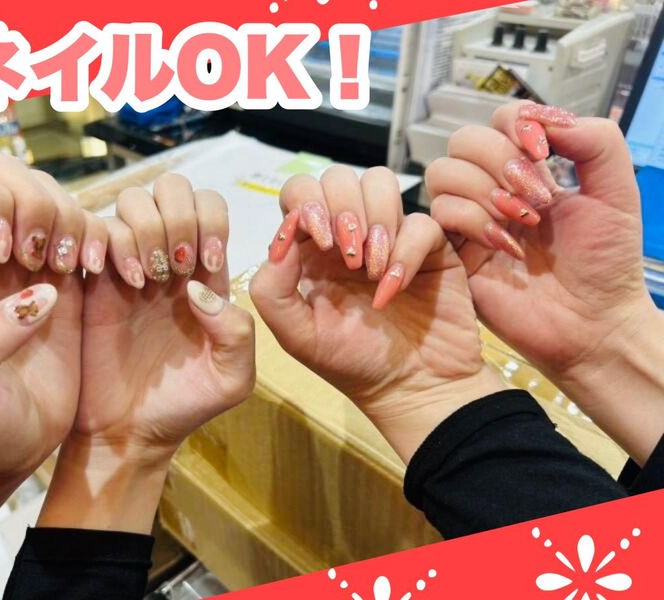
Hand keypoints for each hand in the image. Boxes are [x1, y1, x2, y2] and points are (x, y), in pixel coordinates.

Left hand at [0, 155, 100, 567]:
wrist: (19, 447)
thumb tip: (34, 296)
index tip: (9, 251)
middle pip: (6, 173)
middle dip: (38, 204)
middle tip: (51, 260)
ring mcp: (28, 262)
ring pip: (51, 193)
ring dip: (73, 222)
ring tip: (75, 272)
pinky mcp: (68, 277)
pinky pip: (89, 227)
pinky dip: (104, 240)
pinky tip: (104, 277)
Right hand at [38, 174, 254, 533]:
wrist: (128, 431)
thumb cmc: (184, 405)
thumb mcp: (232, 378)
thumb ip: (238, 332)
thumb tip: (199, 287)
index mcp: (205, 273)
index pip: (211, 205)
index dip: (209, 219)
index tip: (204, 262)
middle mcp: (166, 258)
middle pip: (171, 189)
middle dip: (176, 215)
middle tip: (173, 265)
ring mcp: (126, 264)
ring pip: (131, 201)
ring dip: (142, 229)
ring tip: (143, 278)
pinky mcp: (88, 278)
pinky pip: (91, 229)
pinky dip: (107, 243)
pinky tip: (119, 280)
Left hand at [249, 166, 503, 461]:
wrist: (412, 387)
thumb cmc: (352, 362)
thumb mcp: (298, 335)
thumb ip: (273, 290)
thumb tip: (281, 239)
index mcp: (310, 249)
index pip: (299, 195)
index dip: (307, 206)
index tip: (320, 242)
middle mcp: (347, 234)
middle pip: (337, 178)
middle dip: (341, 208)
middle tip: (348, 256)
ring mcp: (389, 235)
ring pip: (379, 183)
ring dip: (374, 221)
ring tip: (371, 270)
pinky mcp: (428, 245)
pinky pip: (419, 220)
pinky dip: (405, 251)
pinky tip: (393, 288)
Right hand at [427, 102, 663, 462]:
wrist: (592, 323)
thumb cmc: (606, 266)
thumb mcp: (617, 192)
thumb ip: (595, 142)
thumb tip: (547, 120)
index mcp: (530, 170)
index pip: (501, 120)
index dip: (516, 124)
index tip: (545, 154)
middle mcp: (495, 189)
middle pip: (463, 140)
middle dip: (499, 160)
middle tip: (536, 197)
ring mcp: (471, 219)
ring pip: (442, 173)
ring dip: (484, 191)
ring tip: (522, 222)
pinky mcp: (454, 251)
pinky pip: (439, 215)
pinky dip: (475, 223)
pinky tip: (507, 247)